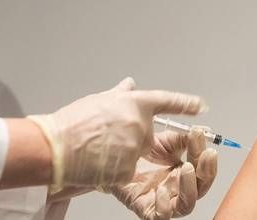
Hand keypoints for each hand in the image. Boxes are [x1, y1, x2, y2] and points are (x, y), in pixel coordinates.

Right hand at [27, 77, 206, 192]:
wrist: (56, 147)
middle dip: (132, 135)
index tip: (200, 106)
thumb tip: (129, 85)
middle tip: (107, 135)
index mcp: (135, 103)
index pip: (167, 101)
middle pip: (148, 133)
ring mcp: (135, 149)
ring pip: (136, 153)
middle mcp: (140, 125)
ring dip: (122, 152)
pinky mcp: (128, 170)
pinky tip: (98, 161)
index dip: (186, 104)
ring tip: (98, 148)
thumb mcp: (99, 99)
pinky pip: (127, 170)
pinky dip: (115, 168)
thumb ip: (120, 94)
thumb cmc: (72, 123)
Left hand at [113, 127, 217, 218]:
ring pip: (186, 205)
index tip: (200, 136)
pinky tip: (161, 189)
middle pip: (201, 189)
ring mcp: (164, 201)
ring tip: (186, 168)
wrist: (115, 159)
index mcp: (184, 174)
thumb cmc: (139, 153)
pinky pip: (161, 216)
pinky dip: (164, 205)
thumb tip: (202, 131)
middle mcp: (177, 189)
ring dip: (190, 187)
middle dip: (207, 171)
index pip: (203, 169)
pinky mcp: (146, 209)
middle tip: (205, 154)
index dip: (206, 155)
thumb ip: (184, 138)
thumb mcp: (165, 140)